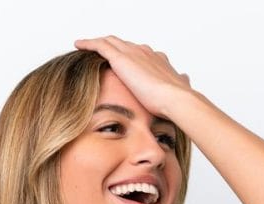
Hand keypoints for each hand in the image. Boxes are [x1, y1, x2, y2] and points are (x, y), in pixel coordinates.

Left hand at [73, 36, 191, 118]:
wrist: (175, 99)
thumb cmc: (176, 100)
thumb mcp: (179, 87)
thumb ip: (179, 82)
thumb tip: (184, 79)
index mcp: (157, 59)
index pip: (138, 53)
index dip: (128, 55)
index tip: (120, 60)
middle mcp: (145, 52)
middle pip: (123, 44)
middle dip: (111, 46)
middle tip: (99, 51)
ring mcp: (133, 53)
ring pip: (110, 42)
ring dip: (97, 42)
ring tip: (85, 45)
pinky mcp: (121, 58)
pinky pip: (100, 45)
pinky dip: (89, 43)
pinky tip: (79, 44)